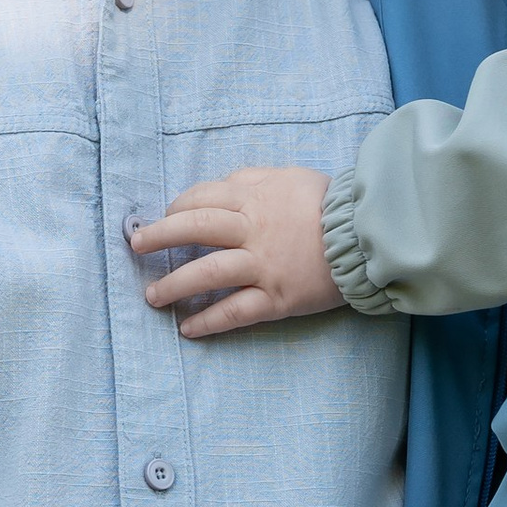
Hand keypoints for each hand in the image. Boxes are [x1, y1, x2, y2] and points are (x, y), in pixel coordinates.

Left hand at [132, 166, 340, 337]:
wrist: (369, 236)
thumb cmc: (332, 204)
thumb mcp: (290, 177)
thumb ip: (254, 180)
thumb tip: (223, 186)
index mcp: (255, 198)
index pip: (202, 199)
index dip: (177, 208)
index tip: (165, 218)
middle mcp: (253, 231)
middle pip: (195, 229)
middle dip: (159, 237)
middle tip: (137, 246)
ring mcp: (263, 266)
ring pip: (207, 273)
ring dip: (174, 285)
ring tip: (152, 296)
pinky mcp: (277, 297)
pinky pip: (235, 311)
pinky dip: (208, 321)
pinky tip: (186, 329)